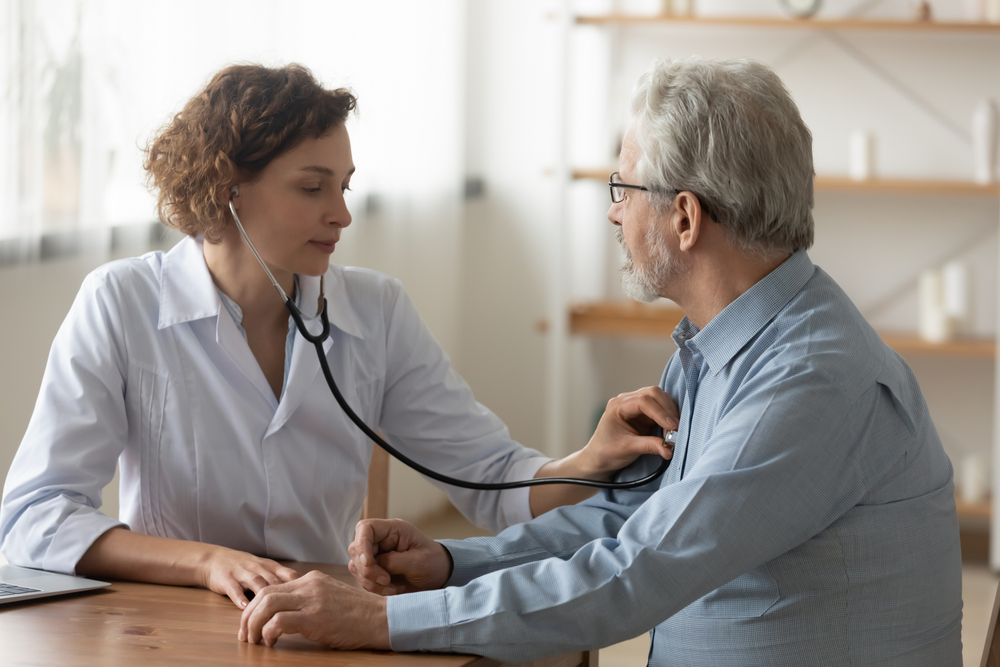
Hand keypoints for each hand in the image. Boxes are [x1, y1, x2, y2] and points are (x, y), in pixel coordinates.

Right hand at [199, 546, 299, 608]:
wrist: (216, 559)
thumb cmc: (246, 568)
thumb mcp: (266, 570)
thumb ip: (282, 581)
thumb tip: (304, 596)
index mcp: (272, 567)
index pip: (290, 575)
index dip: (301, 587)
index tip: (309, 601)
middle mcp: (260, 568)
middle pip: (275, 581)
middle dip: (285, 598)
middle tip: (294, 614)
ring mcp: (243, 573)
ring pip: (257, 584)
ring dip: (264, 601)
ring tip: (271, 616)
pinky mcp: (227, 579)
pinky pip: (235, 589)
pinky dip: (240, 598)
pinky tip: (246, 608)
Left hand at [238, 570, 389, 648]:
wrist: (380, 618)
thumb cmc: (357, 615)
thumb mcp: (329, 599)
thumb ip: (308, 601)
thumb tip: (284, 617)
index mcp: (311, 579)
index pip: (272, 588)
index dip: (255, 607)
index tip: (250, 625)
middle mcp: (309, 585)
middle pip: (264, 594)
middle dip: (248, 616)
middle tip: (245, 635)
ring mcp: (312, 599)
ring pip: (267, 604)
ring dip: (253, 624)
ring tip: (253, 640)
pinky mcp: (315, 616)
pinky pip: (279, 621)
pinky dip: (268, 632)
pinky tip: (271, 642)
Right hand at [347, 519, 451, 595]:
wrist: (440, 576)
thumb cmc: (433, 563)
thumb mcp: (418, 561)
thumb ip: (393, 561)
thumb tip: (373, 564)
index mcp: (392, 530)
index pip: (365, 528)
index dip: (362, 544)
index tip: (369, 563)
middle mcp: (381, 540)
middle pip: (356, 549)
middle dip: (368, 570)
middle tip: (387, 581)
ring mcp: (376, 555)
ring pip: (357, 567)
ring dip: (372, 582)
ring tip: (394, 587)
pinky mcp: (375, 570)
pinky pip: (364, 580)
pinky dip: (376, 588)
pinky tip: (393, 589)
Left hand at [579, 386, 679, 475]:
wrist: (599, 458)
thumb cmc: (607, 451)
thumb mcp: (627, 449)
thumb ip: (649, 446)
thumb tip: (669, 448)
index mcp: (617, 406)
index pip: (643, 401)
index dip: (660, 412)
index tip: (673, 427)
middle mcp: (626, 401)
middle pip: (653, 393)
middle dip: (667, 409)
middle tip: (676, 429)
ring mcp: (636, 405)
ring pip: (659, 398)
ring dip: (670, 411)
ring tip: (674, 431)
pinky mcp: (644, 413)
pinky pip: (661, 407)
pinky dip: (669, 415)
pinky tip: (671, 428)